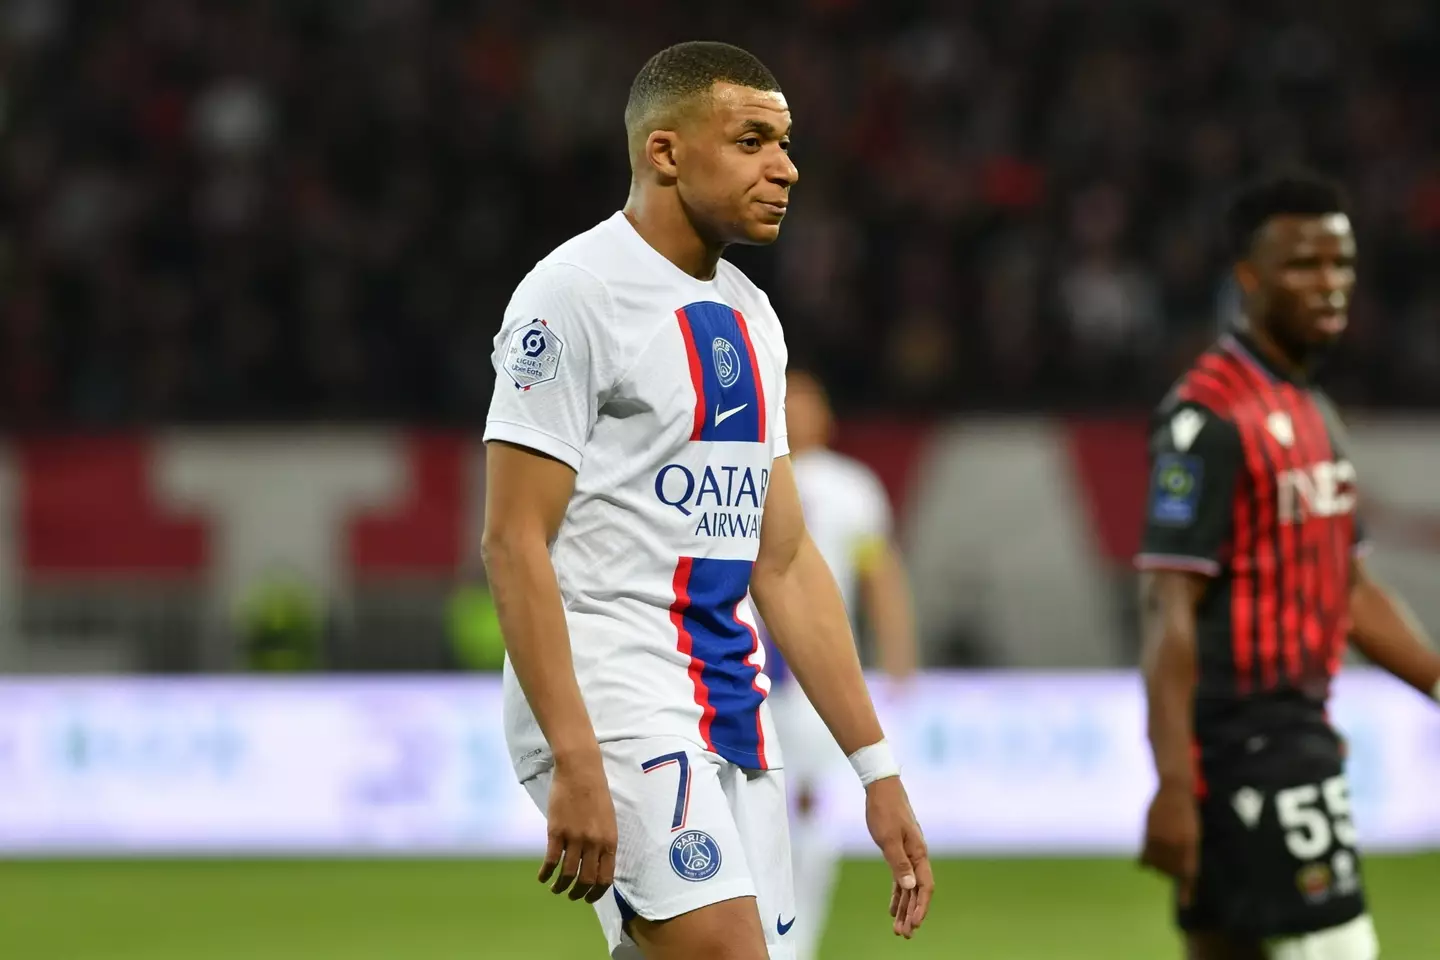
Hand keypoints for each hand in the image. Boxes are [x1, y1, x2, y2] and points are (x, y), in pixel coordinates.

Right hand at [538, 751, 617, 903]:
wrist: (581, 771)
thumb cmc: (596, 793)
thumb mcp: (608, 820)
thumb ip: (605, 842)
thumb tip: (599, 865)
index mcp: (610, 841)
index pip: (605, 878)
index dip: (596, 893)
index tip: (588, 898)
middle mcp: (594, 843)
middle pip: (586, 881)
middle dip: (578, 894)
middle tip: (571, 896)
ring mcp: (575, 838)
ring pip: (567, 875)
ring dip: (560, 887)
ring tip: (555, 889)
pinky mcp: (556, 832)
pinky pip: (551, 861)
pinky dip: (545, 873)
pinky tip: (542, 877)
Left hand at [865, 776, 932, 937]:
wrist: (881, 787)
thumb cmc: (885, 810)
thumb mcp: (888, 839)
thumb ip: (899, 863)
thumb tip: (910, 886)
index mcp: (919, 853)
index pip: (924, 886)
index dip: (920, 907)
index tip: (915, 924)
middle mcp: (917, 855)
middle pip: (917, 890)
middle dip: (912, 913)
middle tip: (904, 935)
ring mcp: (909, 853)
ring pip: (909, 886)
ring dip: (904, 907)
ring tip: (898, 928)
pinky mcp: (898, 850)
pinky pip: (901, 877)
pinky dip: (898, 893)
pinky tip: (893, 907)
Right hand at [1138, 781, 1199, 904]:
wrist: (1174, 791)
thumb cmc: (1187, 812)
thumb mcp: (1193, 833)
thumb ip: (1186, 851)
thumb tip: (1179, 871)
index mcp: (1190, 845)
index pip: (1188, 873)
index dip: (1187, 890)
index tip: (1185, 903)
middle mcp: (1176, 845)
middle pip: (1170, 872)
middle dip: (1170, 873)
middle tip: (1170, 865)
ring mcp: (1161, 840)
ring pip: (1156, 865)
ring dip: (1157, 866)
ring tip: (1160, 854)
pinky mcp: (1148, 835)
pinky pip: (1145, 856)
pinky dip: (1146, 859)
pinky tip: (1145, 859)